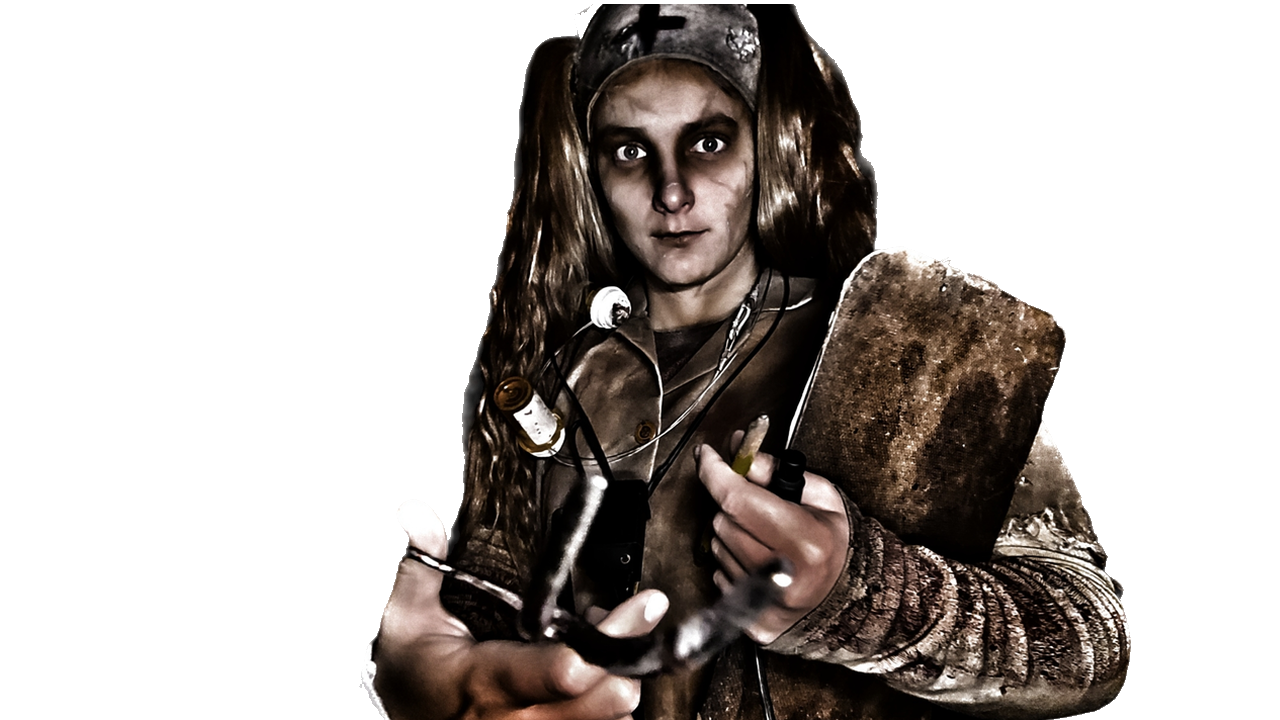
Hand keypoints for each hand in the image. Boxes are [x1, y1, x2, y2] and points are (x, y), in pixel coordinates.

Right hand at [373, 500, 667, 719]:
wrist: (405, 714)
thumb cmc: (410, 673)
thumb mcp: (404, 618)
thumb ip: (422, 564)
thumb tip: (416, 512)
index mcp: (484, 682)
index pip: (562, 672)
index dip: (609, 641)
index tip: (644, 605)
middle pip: (609, 695)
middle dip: (627, 650)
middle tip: (630, 613)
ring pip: (614, 714)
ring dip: (619, 674)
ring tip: (603, 640)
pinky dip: (608, 699)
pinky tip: (593, 671)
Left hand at [697, 440, 849, 644]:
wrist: (856, 598)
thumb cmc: (838, 541)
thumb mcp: (820, 495)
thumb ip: (775, 472)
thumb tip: (737, 451)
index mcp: (806, 543)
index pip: (738, 500)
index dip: (715, 472)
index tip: (706, 454)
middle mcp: (784, 578)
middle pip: (723, 523)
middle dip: (731, 504)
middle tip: (755, 502)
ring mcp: (767, 606)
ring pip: (718, 548)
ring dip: (731, 534)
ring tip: (764, 535)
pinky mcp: (755, 624)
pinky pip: (720, 577)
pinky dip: (732, 562)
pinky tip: (759, 560)